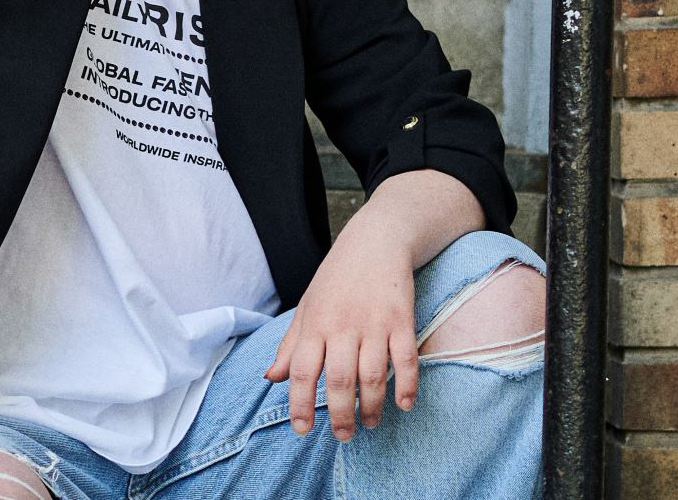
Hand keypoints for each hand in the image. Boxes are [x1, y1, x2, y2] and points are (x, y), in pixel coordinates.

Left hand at [261, 220, 417, 440]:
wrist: (374, 241)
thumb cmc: (336, 278)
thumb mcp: (307, 307)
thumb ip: (290, 345)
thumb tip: (271, 378)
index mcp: (314, 324)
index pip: (301, 371)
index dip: (299, 403)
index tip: (301, 429)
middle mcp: (342, 326)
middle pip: (338, 380)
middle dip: (340, 414)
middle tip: (343, 436)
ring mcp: (374, 324)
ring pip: (372, 375)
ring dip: (371, 406)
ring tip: (369, 423)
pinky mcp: (402, 320)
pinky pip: (406, 360)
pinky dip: (406, 385)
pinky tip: (403, 405)